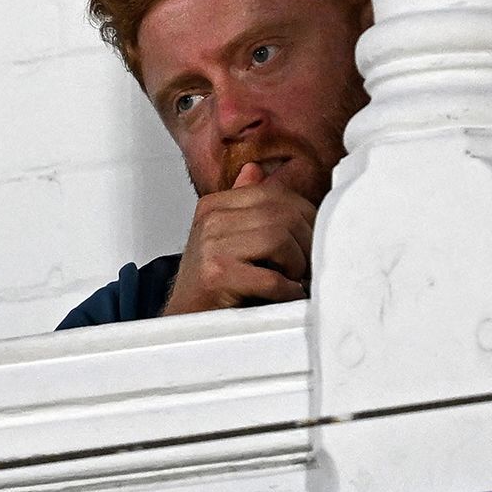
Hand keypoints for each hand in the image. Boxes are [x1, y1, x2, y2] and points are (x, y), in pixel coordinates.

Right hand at [161, 161, 314, 315]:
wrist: (183, 321)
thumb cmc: (209, 284)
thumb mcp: (223, 237)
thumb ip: (242, 204)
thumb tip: (254, 170)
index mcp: (214, 206)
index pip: (274, 194)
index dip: (303, 217)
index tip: (307, 240)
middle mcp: (211, 221)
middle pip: (282, 214)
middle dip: (305, 242)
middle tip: (305, 264)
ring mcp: (212, 247)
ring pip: (280, 239)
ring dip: (297, 265)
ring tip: (292, 279)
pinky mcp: (218, 276)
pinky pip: (272, 277)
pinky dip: (288, 290)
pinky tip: (285, 295)